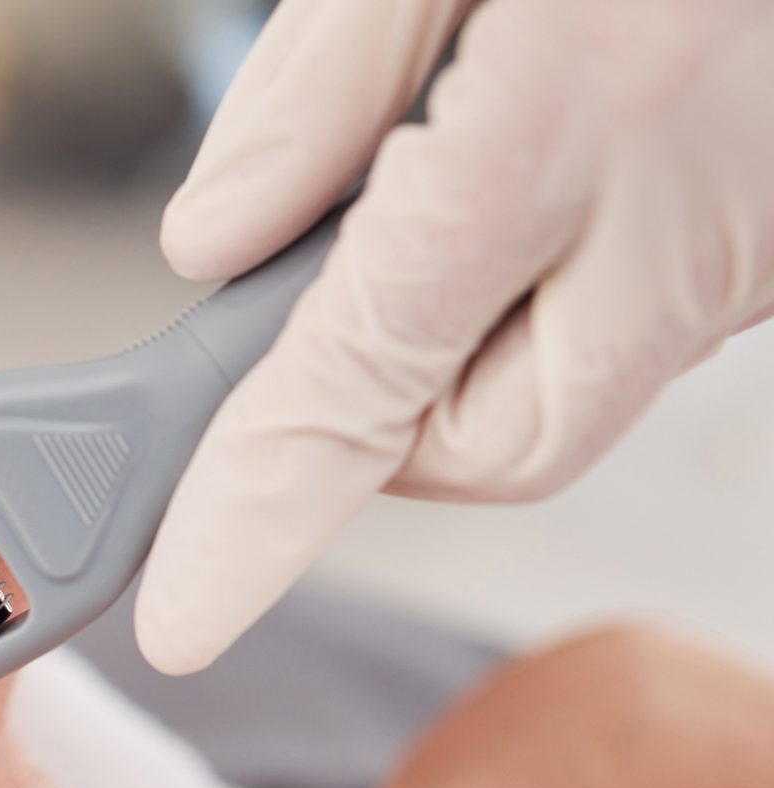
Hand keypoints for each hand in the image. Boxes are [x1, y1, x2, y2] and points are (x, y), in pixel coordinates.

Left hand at [135, 0, 773, 673]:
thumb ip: (323, 87)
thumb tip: (218, 246)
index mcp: (575, 114)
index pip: (364, 378)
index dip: (255, 515)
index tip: (177, 615)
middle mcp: (696, 215)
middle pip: (491, 439)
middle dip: (379, 412)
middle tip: (322, 298)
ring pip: (580, 390)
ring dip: (476, 341)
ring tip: (467, 174)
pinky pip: (658, 317)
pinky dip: (573, 285)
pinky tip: (571, 152)